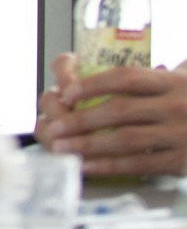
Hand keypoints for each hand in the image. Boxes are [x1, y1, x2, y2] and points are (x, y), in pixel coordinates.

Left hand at [37, 53, 186, 175]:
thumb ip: (164, 73)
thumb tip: (126, 62)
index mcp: (175, 83)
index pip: (125, 78)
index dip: (92, 83)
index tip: (66, 91)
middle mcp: (177, 106)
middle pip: (118, 110)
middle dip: (80, 119)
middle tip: (54, 127)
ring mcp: (180, 134)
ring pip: (124, 139)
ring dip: (87, 144)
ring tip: (61, 148)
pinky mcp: (181, 161)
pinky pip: (139, 163)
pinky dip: (109, 165)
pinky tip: (87, 166)